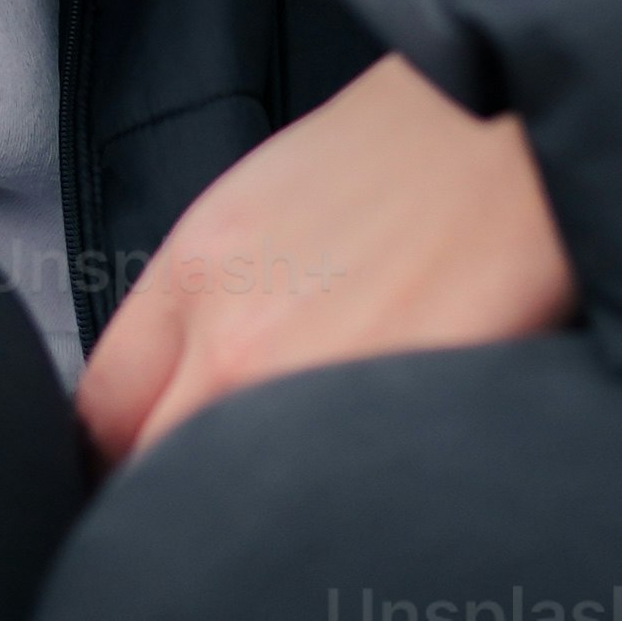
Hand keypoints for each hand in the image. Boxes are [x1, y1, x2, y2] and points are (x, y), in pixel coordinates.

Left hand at [72, 48, 573, 465]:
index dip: (128, 445)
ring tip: (297, 490)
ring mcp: (306, 386)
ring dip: (255, 501)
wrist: (517, 120)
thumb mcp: (271, 197)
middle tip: (225, 491)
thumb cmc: (413, 143)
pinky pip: (332, 494)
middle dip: (178, 488)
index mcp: (195, 267)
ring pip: (233, 492)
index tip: (153, 460)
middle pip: (155, 467)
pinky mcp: (391, 418)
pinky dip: (338, 502)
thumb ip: (222, 287)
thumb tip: (200, 367)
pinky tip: (364, 476)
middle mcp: (230, 335)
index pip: (105, 404)